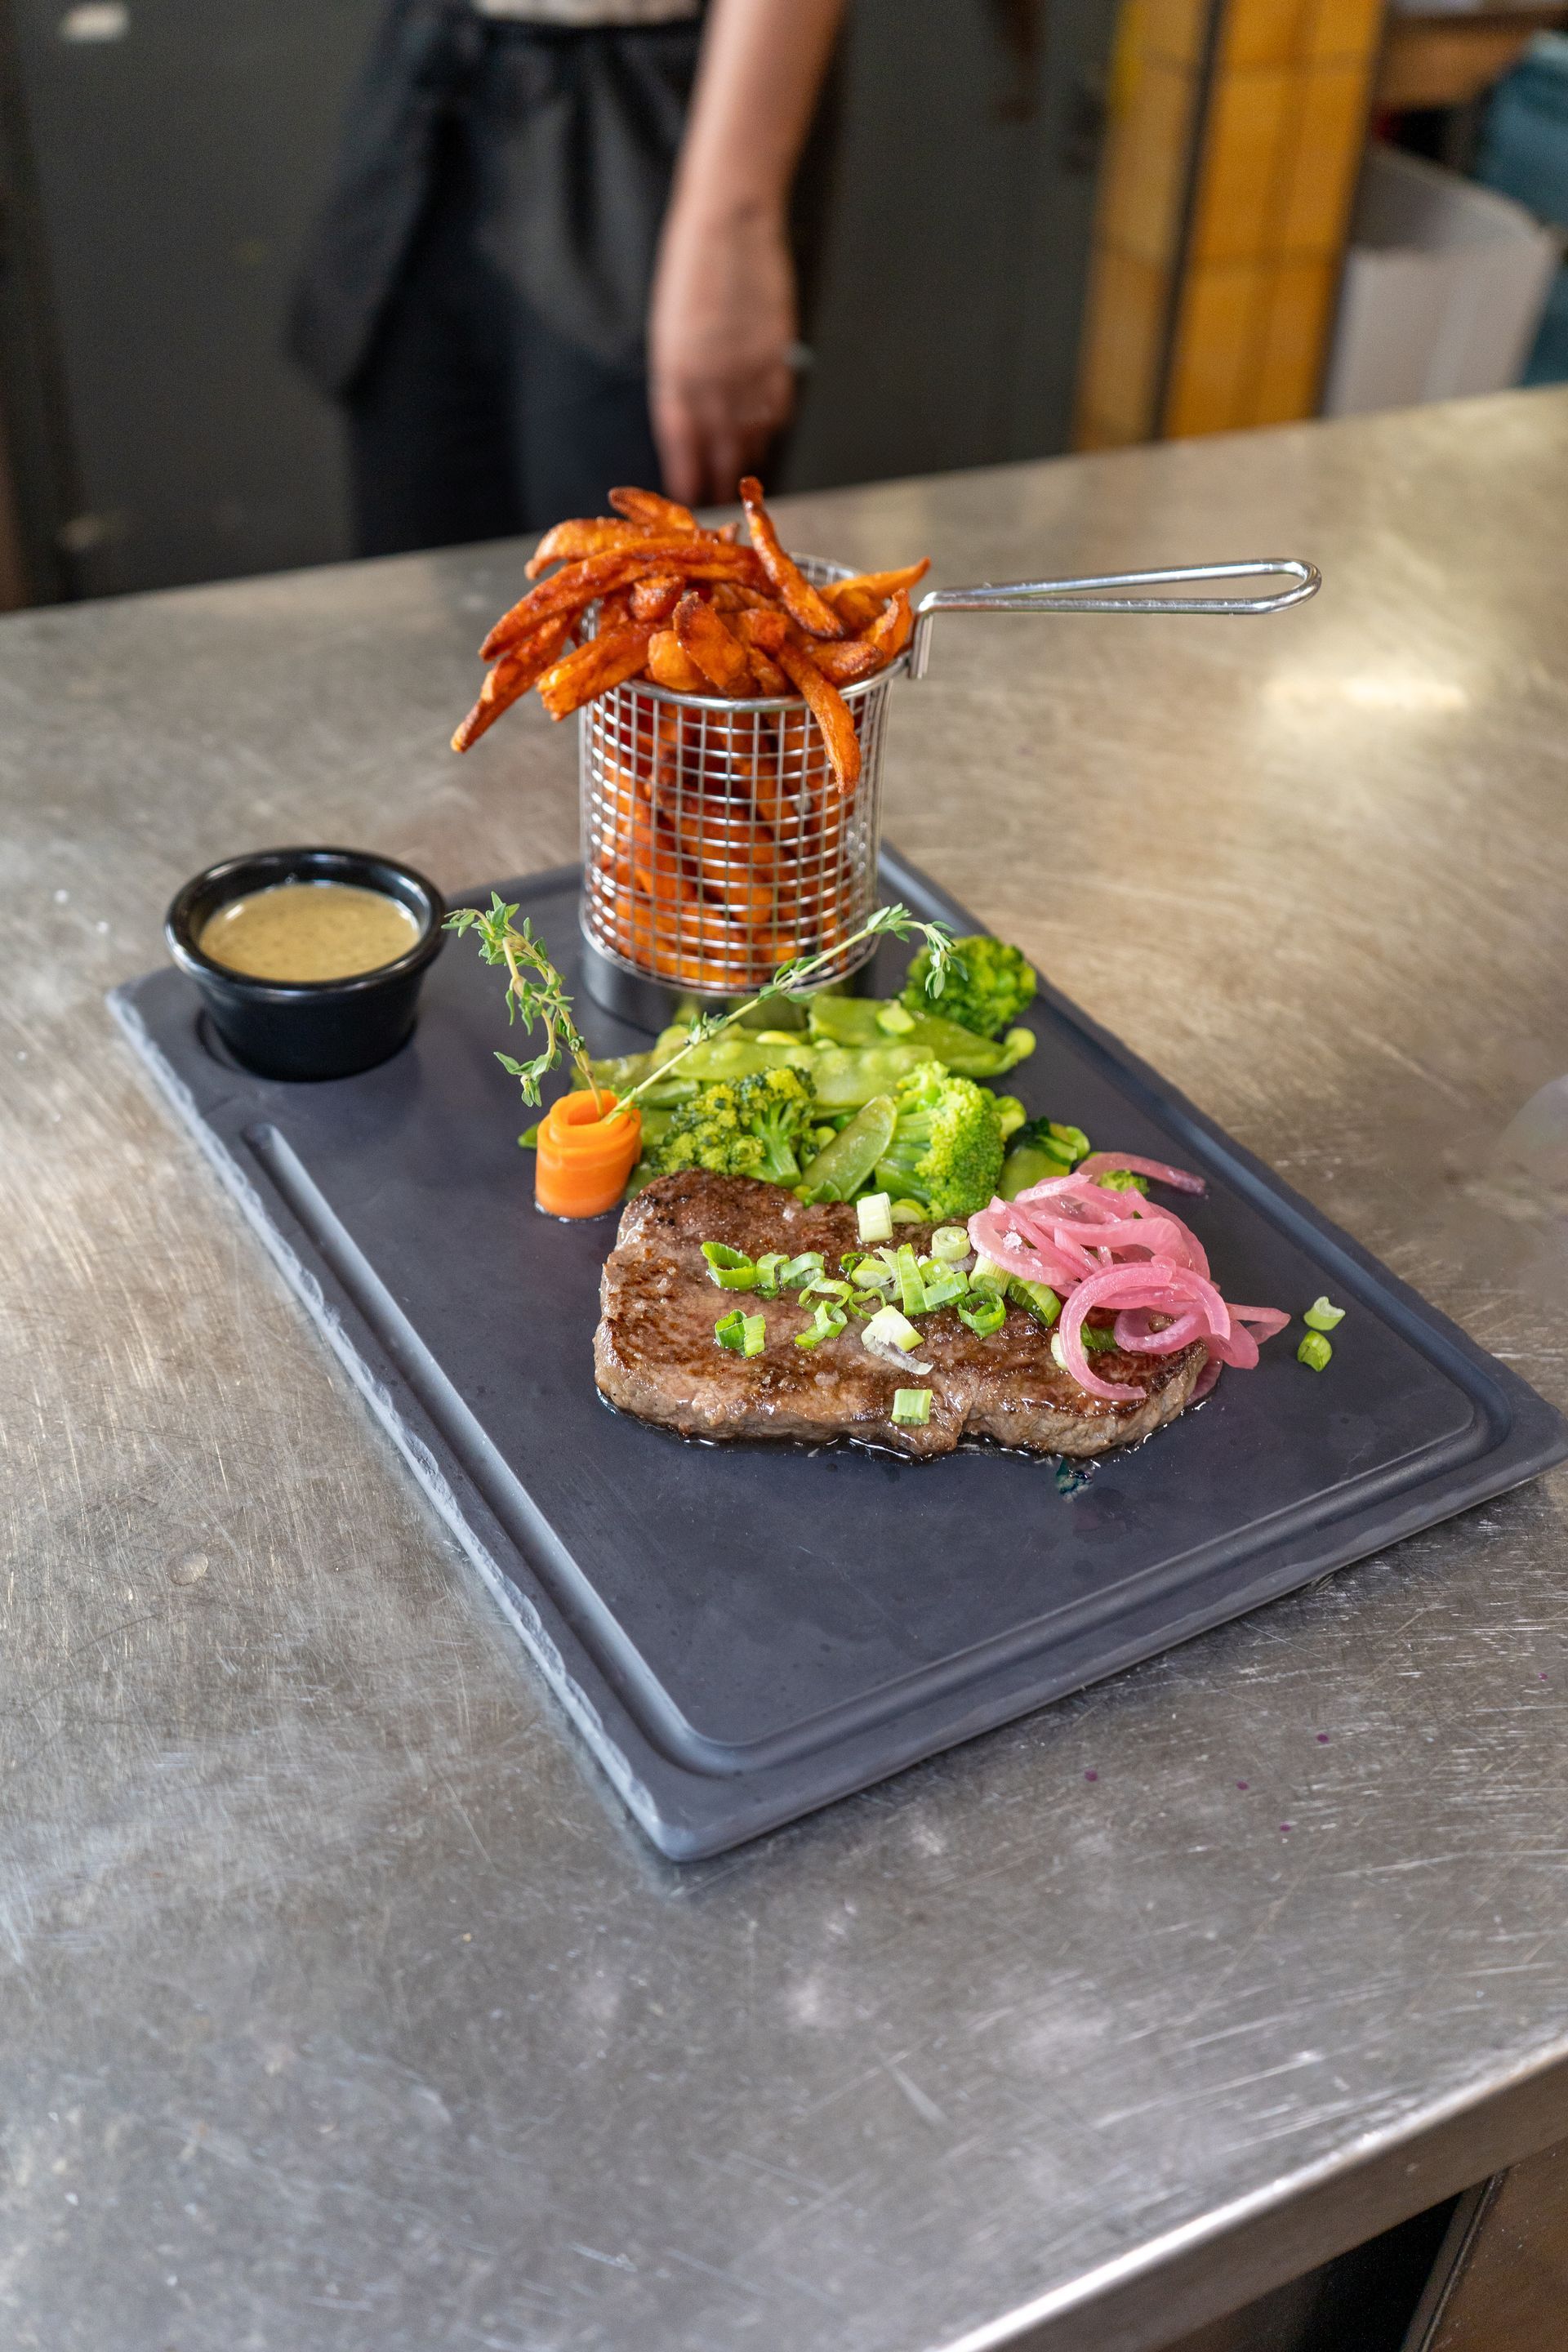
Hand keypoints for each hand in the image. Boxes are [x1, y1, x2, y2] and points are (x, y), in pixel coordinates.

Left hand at [648, 201, 797, 508]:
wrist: (730, 223)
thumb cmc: (690, 269)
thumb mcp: (668, 330)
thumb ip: (678, 378)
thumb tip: (690, 419)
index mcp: (675, 372)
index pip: (681, 442)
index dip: (686, 474)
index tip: (688, 494)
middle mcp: (712, 379)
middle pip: (719, 447)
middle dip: (717, 477)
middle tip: (717, 498)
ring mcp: (749, 369)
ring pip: (753, 432)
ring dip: (748, 456)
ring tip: (743, 472)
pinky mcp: (779, 355)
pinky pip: (778, 407)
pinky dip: (772, 425)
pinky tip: (766, 432)